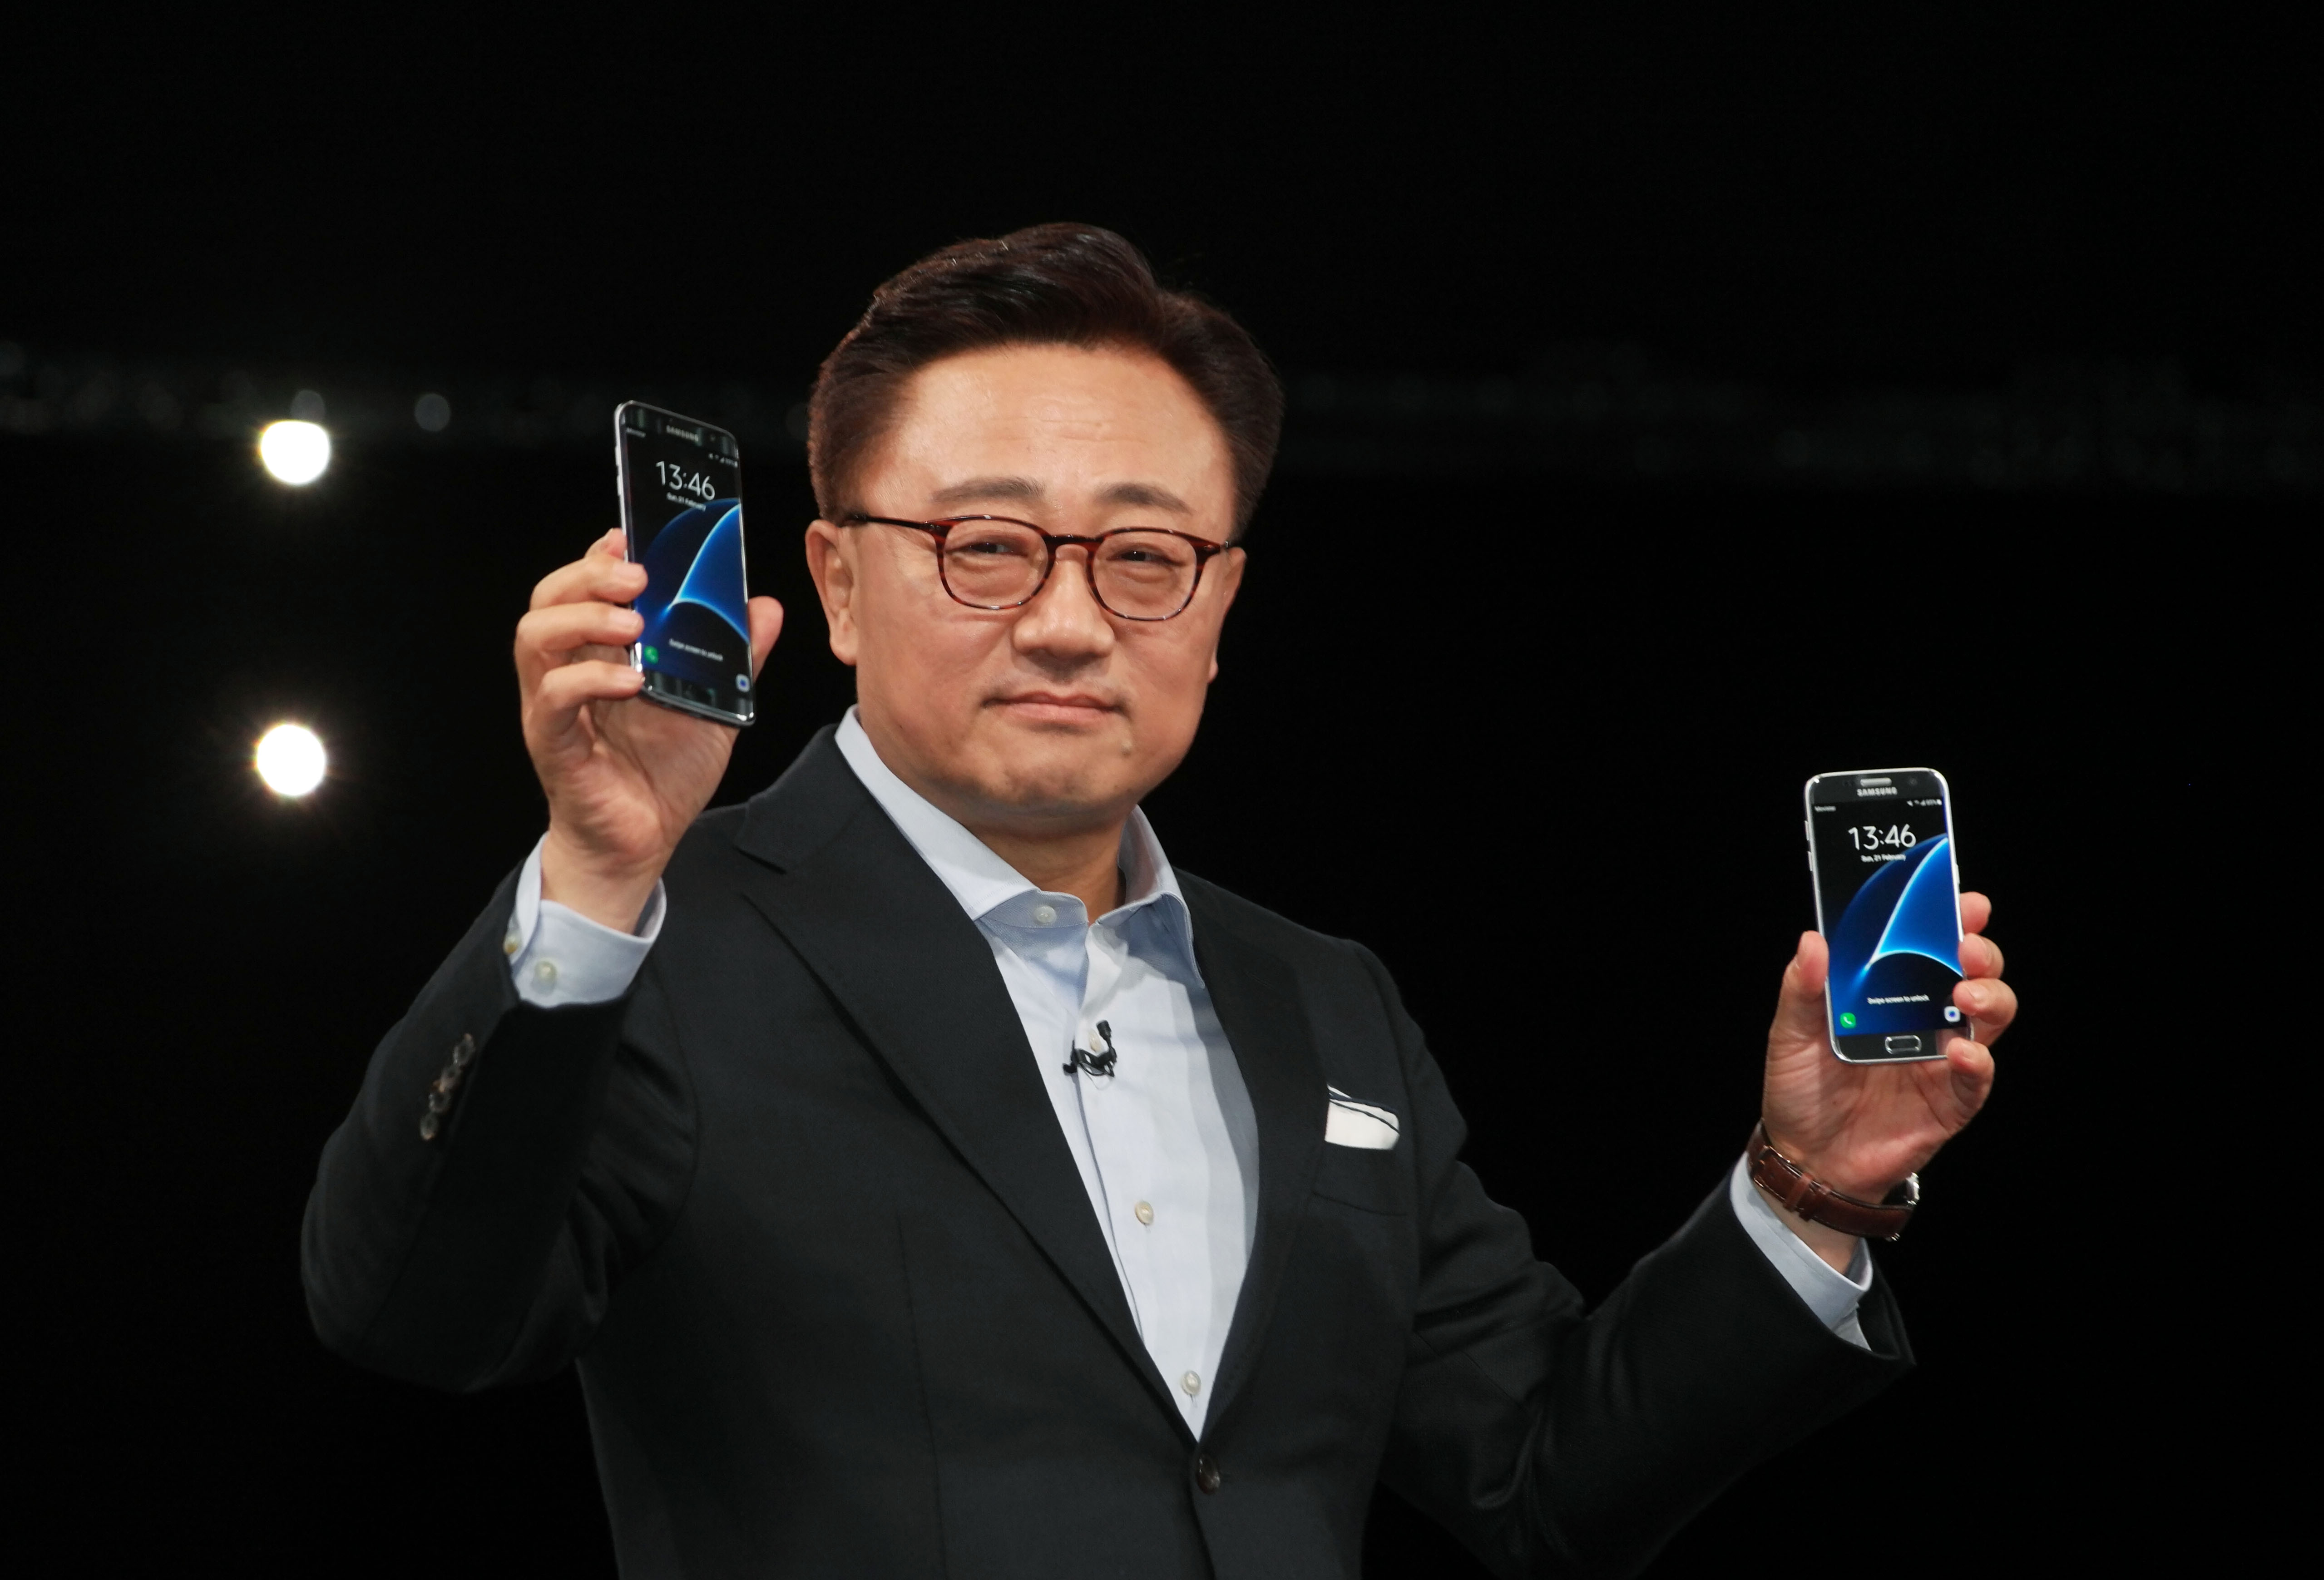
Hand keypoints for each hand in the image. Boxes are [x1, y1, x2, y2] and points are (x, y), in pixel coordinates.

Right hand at [516, 528, 783, 928]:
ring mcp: (553, 706)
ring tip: (633, 621)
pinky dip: (589, 679)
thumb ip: (736, 656)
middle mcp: (568, 670)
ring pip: (536, 637)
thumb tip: (764, 606)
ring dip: (584, 618)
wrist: (645, 841)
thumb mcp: (715, 705)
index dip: (599, 555)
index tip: (632, 537)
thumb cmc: (665, 772)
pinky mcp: (553, 743)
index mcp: (600, 652)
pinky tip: (629, 678)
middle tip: (637, 574)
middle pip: (549, 599)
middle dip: (588, 574)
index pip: (582, 587)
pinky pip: (553, 699)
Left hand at [1757, 893, 2012, 1263]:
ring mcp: (1941, 1060)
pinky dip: (1978, 1063)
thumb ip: (1802, 990)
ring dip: (1989, 997)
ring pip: (1990, 1018)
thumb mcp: (1790, 1034)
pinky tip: (1964, 1053)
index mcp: (1890, 993)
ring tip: (1965, 992)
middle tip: (1965, 944)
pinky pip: (1976, 1080)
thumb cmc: (1801, 1090)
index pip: (1929, 945)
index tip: (1963, 899)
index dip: (1951, 919)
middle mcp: (1924, 1019)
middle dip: (1979, 952)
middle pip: (1972, 973)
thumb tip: (1813, 940)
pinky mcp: (1949, 1103)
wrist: (1806, 1158)